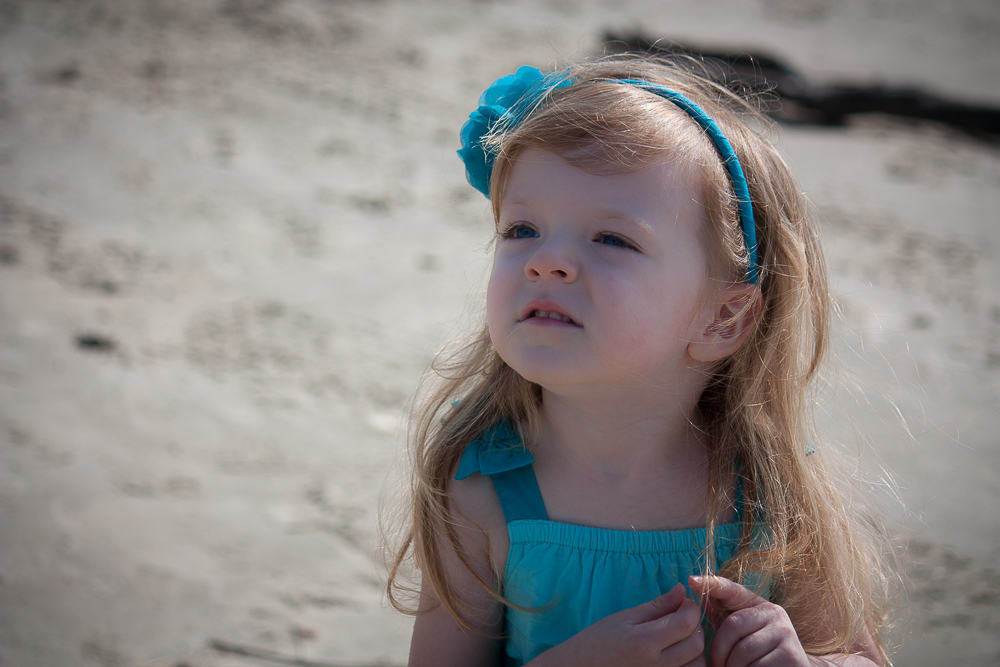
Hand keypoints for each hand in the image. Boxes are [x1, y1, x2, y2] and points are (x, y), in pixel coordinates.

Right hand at [533, 583, 705, 666]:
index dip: (690, 608)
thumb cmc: (599, 641)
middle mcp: (657, 666)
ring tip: (678, 639)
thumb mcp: (625, 618)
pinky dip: (689, 664)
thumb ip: (657, 606)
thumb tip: (682, 590)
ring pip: (698, 664)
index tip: (682, 603)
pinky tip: (675, 655)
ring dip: (694, 649)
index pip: (687, 622)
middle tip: (679, 618)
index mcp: (645, 642)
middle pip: (697, 644)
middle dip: (694, 626)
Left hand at [689, 575, 808, 666]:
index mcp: (759, 605)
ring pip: (743, 651)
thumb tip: (696, 588)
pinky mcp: (790, 655)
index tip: (693, 581)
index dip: (713, 584)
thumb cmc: (759, 653)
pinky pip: (756, 666)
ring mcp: (785, 633)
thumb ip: (721, 614)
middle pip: (732, 626)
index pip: (733, 590)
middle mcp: (775, 613)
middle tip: (717, 665)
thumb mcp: (741, 632)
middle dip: (719, 651)